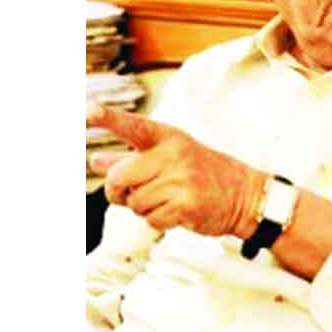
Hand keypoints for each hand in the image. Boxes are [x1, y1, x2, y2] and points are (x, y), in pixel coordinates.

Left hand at [86, 102, 264, 235]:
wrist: (243, 194)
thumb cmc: (200, 173)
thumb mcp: (169, 157)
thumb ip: (129, 159)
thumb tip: (93, 161)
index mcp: (168, 137)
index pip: (133, 126)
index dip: (108, 118)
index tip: (87, 110)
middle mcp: (173, 155)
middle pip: (120, 176)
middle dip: (117, 190)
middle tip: (129, 193)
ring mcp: (181, 180)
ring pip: (134, 202)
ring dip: (142, 208)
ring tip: (165, 200)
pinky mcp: (187, 205)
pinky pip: (150, 220)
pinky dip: (157, 221)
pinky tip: (175, 212)